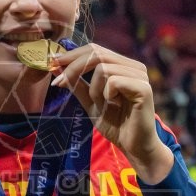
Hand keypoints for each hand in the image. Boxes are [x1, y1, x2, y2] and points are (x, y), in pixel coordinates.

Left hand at [51, 44, 173, 183]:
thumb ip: (76, 84)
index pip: (94, 49)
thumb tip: (56, 66)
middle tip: (59, 82)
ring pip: (102, 68)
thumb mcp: (90, 101)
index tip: (52, 63)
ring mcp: (140, 76)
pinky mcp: (143, 88)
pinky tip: (114, 105)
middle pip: (96, 53)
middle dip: (73, 67)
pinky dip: (105, 94)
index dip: (71, 55)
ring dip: (93, 89)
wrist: (134, 146)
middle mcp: (133, 66)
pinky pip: (113, 81)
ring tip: (101, 104)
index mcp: (122, 65)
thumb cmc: (116, 124)